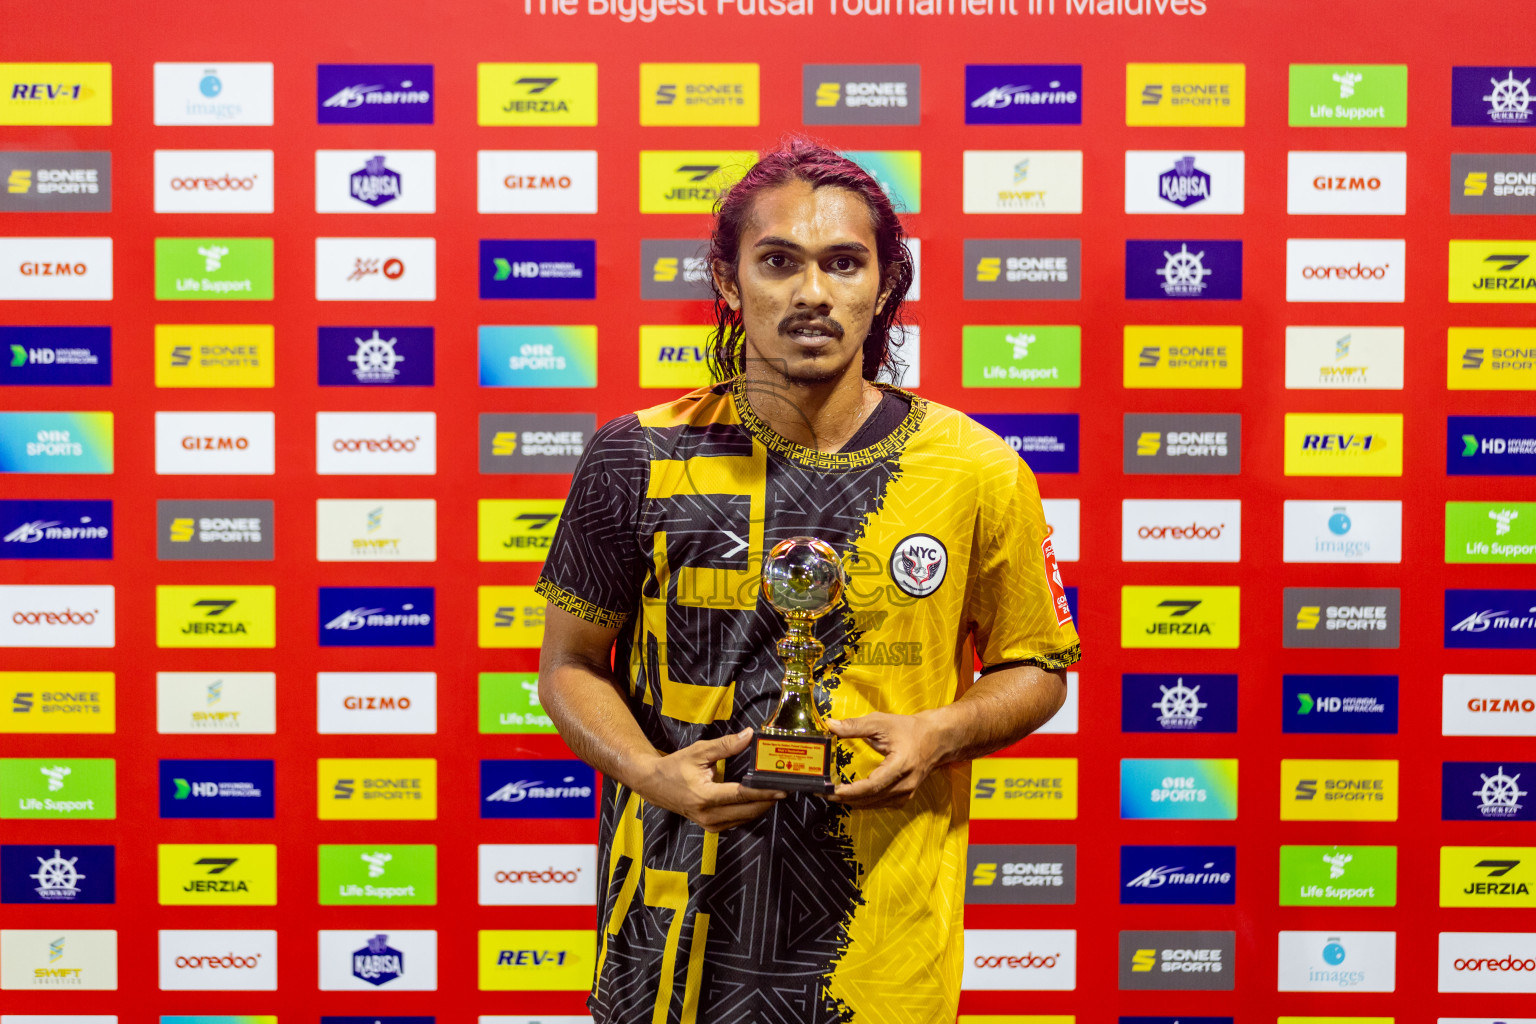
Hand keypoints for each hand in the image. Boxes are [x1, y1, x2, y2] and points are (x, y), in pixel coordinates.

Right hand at [636, 728, 785, 832]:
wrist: (654, 784)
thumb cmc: (675, 767)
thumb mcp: (699, 751)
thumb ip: (726, 745)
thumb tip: (748, 736)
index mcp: (704, 796)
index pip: (741, 795)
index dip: (763, 792)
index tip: (781, 788)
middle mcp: (708, 814)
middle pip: (747, 811)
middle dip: (768, 800)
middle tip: (784, 788)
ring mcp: (709, 824)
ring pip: (744, 818)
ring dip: (761, 806)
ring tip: (774, 792)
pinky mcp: (711, 827)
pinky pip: (737, 821)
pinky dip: (750, 811)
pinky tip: (758, 800)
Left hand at [826, 711, 944, 809]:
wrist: (936, 739)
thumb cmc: (909, 729)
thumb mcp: (881, 722)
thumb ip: (855, 725)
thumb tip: (831, 725)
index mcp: (901, 765)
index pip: (873, 784)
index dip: (852, 790)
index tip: (834, 791)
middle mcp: (905, 783)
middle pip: (872, 798)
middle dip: (846, 798)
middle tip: (825, 794)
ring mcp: (907, 792)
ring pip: (876, 804)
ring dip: (854, 802)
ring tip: (833, 795)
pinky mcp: (905, 796)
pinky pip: (882, 804)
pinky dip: (865, 802)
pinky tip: (852, 796)